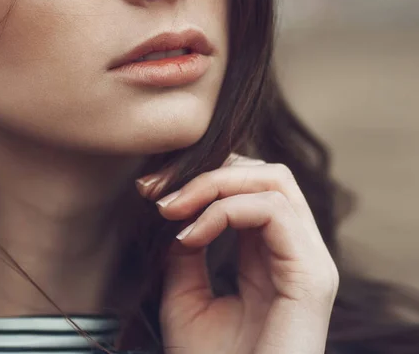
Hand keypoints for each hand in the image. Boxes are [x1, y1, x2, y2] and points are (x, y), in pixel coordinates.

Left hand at [136, 154, 338, 353]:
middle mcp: (297, 251)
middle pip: (265, 173)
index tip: (151, 188)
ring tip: (171, 209)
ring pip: (273, 181)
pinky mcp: (313, 276)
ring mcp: (310, 261)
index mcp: (271, 255)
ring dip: (213, 184)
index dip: (202, 176)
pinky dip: (224, 210)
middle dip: (207, 170)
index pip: (249, 186)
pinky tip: (190, 235)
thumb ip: (186, 248)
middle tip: (158, 191)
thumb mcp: (184, 295)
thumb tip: (177, 208)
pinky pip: (273, 212)